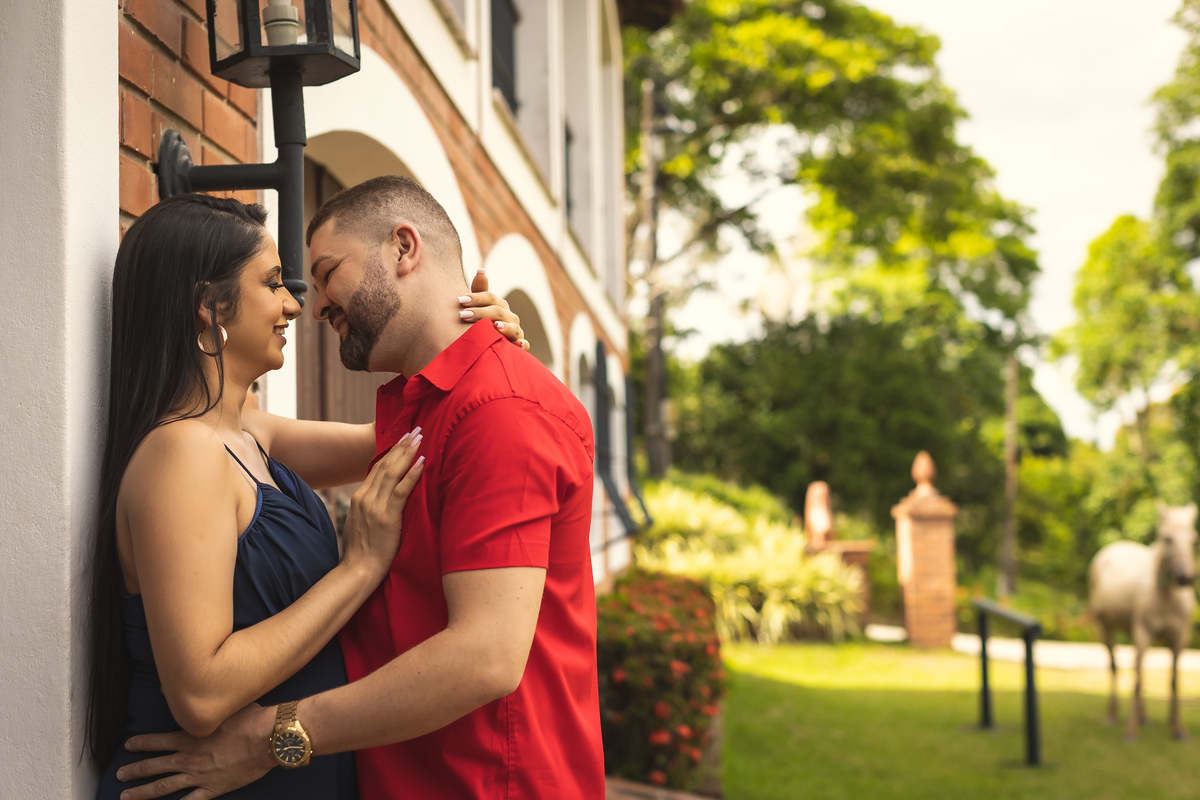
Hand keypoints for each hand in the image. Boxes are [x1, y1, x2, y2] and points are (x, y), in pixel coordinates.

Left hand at [116, 703, 275, 799]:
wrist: (268, 738)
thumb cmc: (249, 719)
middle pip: (154, 766)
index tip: (128, 745)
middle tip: (120, 774)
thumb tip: (176, 688)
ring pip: (164, 787)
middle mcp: (189, 759)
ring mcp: (199, 776)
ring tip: (126, 796)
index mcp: (189, 737)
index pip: (156, 741)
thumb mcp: (223, 704)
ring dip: (143, 792)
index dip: (140, 743)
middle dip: (134, 770)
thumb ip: (200, 701)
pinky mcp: (213, 789)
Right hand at [341, 430, 424, 577]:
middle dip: (402, 446)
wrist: (358, 570)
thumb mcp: (363, 522)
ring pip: (393, 473)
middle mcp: (365, 498)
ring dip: (408, 453)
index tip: (404, 438)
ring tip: (420, 438)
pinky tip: (421, 462)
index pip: (377, 468)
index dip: (392, 451)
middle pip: (385, 465)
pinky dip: (412, 475)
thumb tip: (385, 496)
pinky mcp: (387, 517)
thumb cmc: (364, 550)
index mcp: (360, 497)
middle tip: (416, 429)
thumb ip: (372, 506)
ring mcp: (375, 507)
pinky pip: (401, 491)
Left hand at [457, 269, 528, 350]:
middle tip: (463, 315)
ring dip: (505, 327)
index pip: (490, 298)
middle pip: (498, 312)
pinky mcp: (520, 346)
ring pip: (513, 327)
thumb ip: (479, 292)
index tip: (460, 300)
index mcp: (500, 306)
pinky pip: (524, 345)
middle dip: (481, 313)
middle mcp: (510, 317)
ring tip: (495, 326)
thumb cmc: (483, 324)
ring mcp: (516, 331)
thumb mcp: (480, 308)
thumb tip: (481, 270)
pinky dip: (522, 344)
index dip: (476, 297)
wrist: (492, 346)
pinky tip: (517, 344)